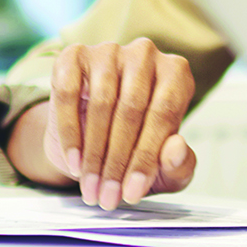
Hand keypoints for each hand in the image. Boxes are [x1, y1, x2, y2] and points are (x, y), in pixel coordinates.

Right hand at [26, 39, 196, 208]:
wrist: (93, 140)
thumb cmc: (137, 147)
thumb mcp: (164, 166)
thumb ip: (179, 163)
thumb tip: (177, 149)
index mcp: (176, 74)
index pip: (164, 113)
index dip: (147, 157)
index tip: (133, 191)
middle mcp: (145, 55)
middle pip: (132, 109)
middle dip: (117, 161)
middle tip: (109, 196)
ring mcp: (109, 51)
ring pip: (101, 103)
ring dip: (93, 153)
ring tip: (91, 186)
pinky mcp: (74, 55)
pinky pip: (68, 93)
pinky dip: (70, 133)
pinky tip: (75, 161)